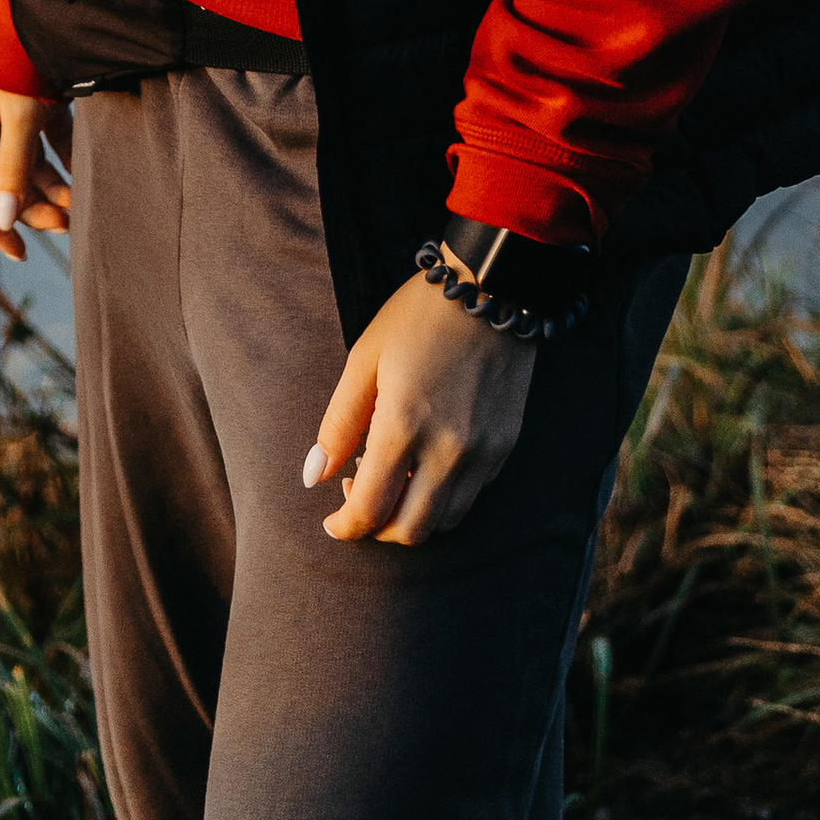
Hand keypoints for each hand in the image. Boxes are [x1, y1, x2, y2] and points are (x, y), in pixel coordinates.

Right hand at [0, 74, 73, 262]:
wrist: (52, 10)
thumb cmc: (26, 59)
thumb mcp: (20, 116)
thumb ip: (14, 168)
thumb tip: (7, 220)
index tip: (19, 251)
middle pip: (5, 184)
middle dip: (32, 208)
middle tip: (67, 226)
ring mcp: (13, 116)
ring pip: (30, 169)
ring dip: (52, 190)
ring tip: (80, 208)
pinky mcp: (39, 106)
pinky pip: (51, 147)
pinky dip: (67, 163)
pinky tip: (87, 178)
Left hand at [305, 269, 536, 545]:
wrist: (490, 289)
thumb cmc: (417, 318)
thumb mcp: (364, 359)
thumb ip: (338, 424)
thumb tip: (313, 477)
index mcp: (405, 426)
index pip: (371, 509)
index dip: (346, 526)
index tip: (332, 522)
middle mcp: (449, 450)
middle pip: (411, 530)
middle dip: (378, 529)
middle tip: (359, 500)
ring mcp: (484, 452)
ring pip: (446, 522)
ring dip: (413, 517)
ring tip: (392, 480)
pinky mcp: (506, 447)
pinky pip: (472, 496)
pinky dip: (444, 498)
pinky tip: (426, 465)